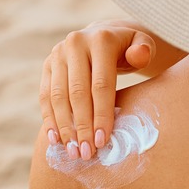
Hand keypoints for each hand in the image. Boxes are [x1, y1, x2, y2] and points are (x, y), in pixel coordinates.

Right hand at [40, 20, 155, 160]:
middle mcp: (75, 44)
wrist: (103, 36)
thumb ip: (144, 50)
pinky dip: (49, 119)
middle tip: (87, 153)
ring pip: (58, 97)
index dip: (101, 115)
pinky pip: (45, 96)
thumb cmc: (128, 49)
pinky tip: (56, 140)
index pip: (101, 84)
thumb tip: (139, 55)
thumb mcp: (142, 45)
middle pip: (77, 93)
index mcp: (100, 40)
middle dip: (82, 126)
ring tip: (73, 151)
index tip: (103, 141)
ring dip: (64, 127)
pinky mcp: (47, 65)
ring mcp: (57, 54)